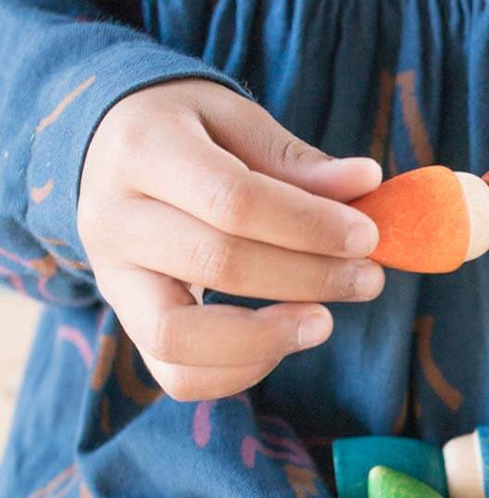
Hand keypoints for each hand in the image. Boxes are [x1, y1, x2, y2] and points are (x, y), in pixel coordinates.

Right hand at [79, 79, 384, 400]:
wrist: (111, 153)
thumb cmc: (189, 133)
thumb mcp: (238, 122)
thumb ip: (297, 161)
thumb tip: (368, 182)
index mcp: (142, 150)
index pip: (233, 200)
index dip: (309, 225)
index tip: (367, 237)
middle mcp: (112, 218)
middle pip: (219, 264)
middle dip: (310, 277)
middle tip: (368, 279)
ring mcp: (111, 279)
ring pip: (179, 335)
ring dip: (267, 339)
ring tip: (323, 321)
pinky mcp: (128, 324)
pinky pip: (177, 375)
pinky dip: (238, 373)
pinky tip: (284, 341)